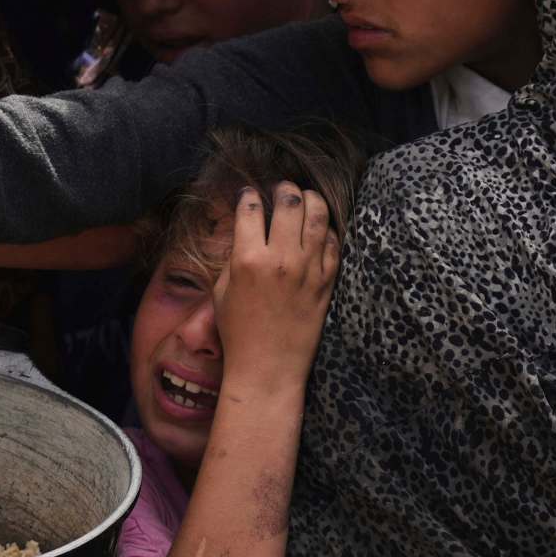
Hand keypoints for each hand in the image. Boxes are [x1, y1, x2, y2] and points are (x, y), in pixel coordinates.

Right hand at [210, 183, 338, 388]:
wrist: (267, 367)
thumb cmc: (238, 332)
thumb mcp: (222, 290)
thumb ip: (235, 256)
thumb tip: (247, 230)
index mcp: (248, 259)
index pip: (251, 209)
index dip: (248, 196)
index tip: (249, 195)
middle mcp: (281, 259)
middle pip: (290, 202)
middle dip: (285, 188)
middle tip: (282, 189)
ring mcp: (309, 269)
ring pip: (318, 214)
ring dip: (311, 199)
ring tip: (305, 198)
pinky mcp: (328, 281)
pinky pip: (333, 241)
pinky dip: (327, 229)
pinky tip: (319, 228)